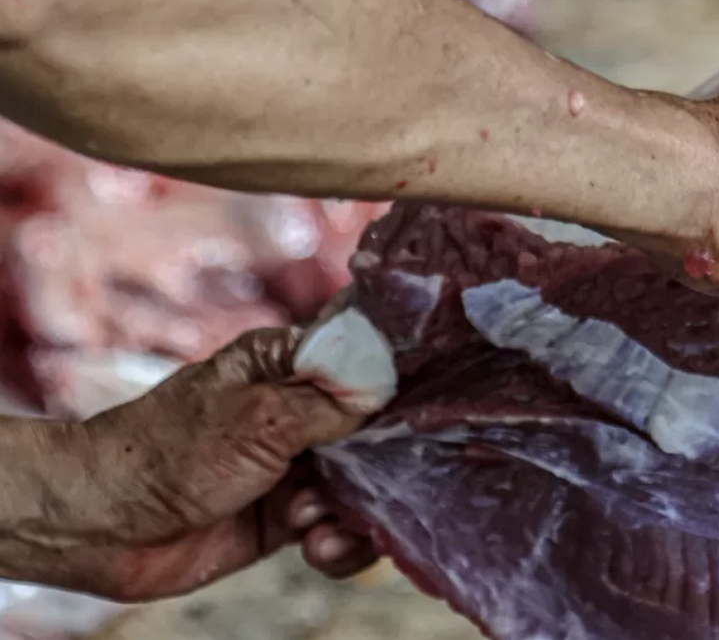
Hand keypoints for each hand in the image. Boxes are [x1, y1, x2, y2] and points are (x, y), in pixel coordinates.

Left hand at [0, 328, 380, 601]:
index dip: (402, 384)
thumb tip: (390, 384)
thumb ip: (330, 402)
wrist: (101, 528)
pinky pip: (341, 527)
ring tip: (316, 524)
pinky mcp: (290, 515)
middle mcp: (301, 410)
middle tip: (373, 486)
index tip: (430, 413)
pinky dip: (339, 542)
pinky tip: (314, 545)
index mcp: (292, 363)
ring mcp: (298, 464)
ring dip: (355, 512)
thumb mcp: (258, 418)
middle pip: (380, 429)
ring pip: (366, 485)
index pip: (368, 360)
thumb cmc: (167, 452)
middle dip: (384, 465)